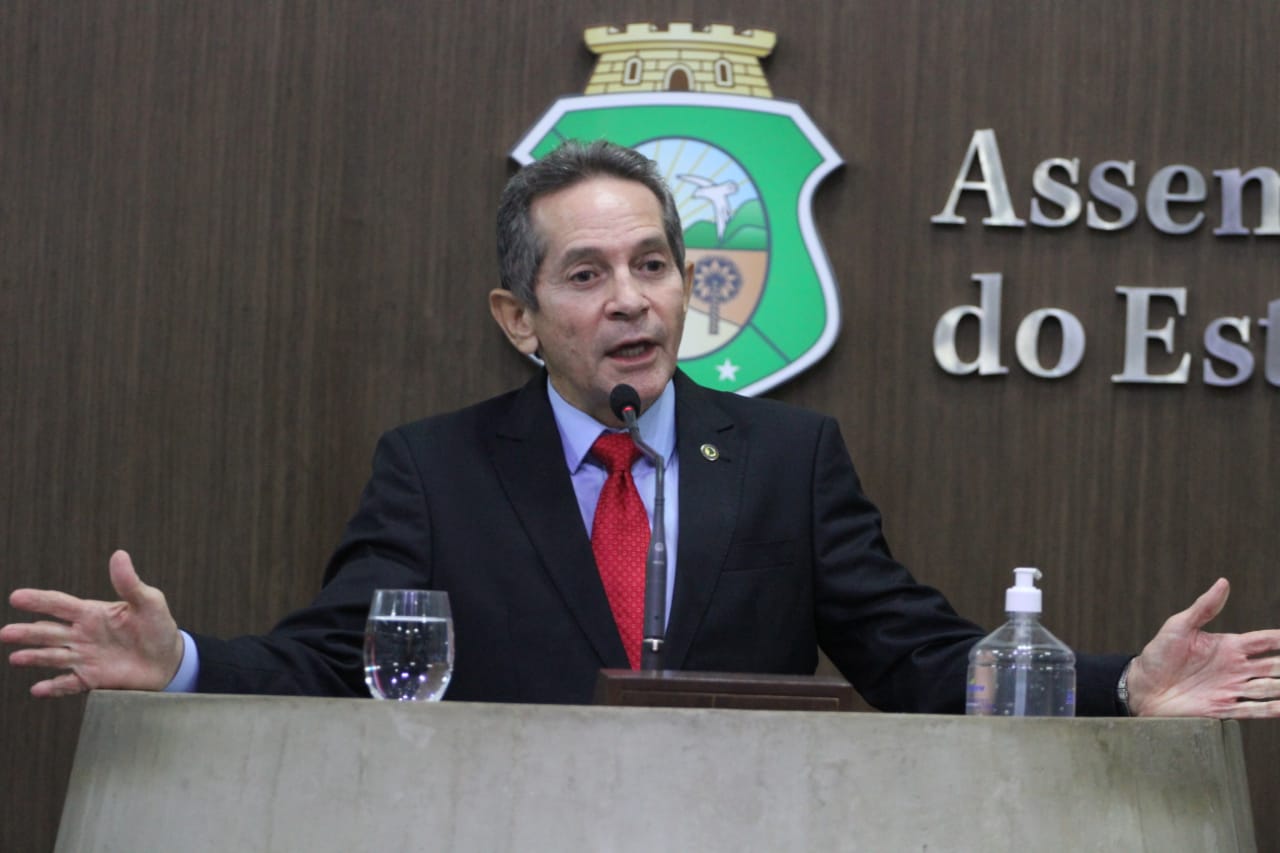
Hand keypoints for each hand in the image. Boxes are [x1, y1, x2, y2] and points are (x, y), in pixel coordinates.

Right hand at [2, 550, 184, 697]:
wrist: (169, 660)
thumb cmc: (158, 627)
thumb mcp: (149, 602)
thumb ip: (130, 583)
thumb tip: (119, 555)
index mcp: (92, 614)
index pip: (59, 604)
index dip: (38, 600)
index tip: (16, 597)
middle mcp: (82, 635)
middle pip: (48, 632)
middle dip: (27, 632)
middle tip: (6, 633)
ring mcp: (85, 657)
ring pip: (53, 656)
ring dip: (34, 657)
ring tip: (15, 658)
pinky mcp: (92, 679)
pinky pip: (68, 684)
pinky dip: (53, 687)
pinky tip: (37, 689)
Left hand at [1126, 578, 1279, 717]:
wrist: (1141, 686)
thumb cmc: (1158, 654)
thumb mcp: (1179, 626)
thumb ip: (1204, 607)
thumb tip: (1223, 582)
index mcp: (1230, 647)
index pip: (1267, 641)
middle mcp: (1236, 668)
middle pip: (1275, 666)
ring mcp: (1231, 689)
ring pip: (1270, 688)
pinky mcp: (1222, 708)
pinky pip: (1252, 710)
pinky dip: (1271, 710)